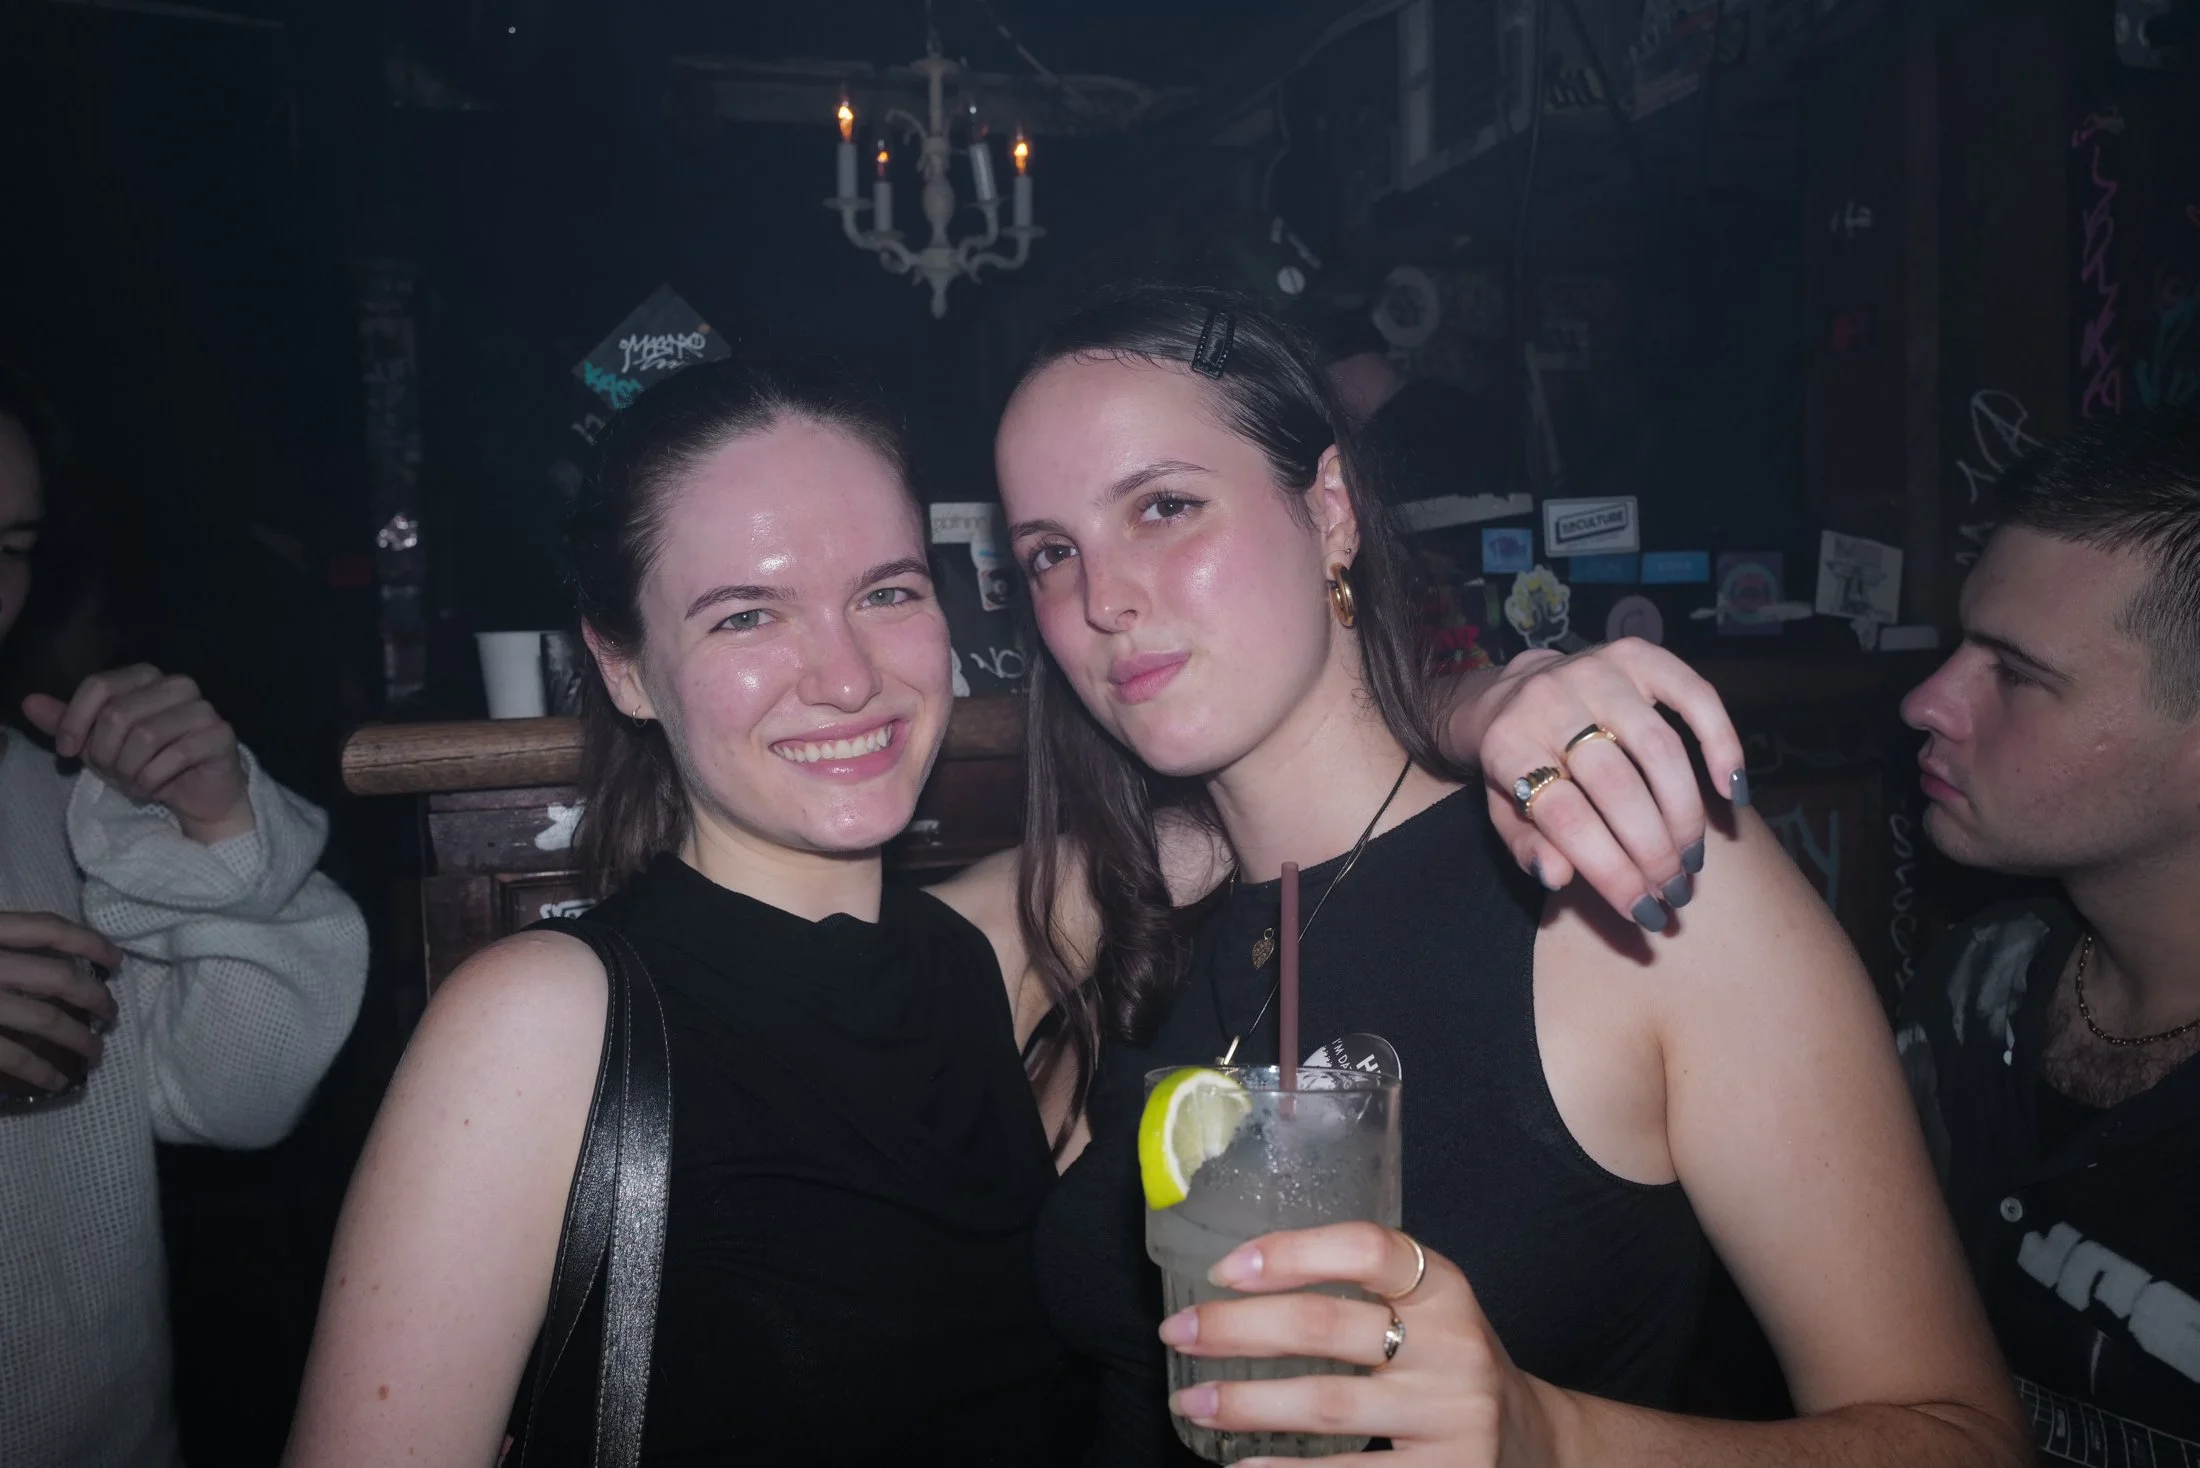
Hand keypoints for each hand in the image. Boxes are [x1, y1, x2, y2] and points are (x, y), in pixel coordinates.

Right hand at [0, 911, 123, 1091]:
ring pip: (45, 1020)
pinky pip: (14, 1057)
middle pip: (58, 977)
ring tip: (96, 1052)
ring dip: (79, 1039)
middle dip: (94, 997)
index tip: (116, 959)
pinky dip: (41, 1070)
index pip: (47, 928)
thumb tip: (40, 956)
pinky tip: (58, 1081)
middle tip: (111, 1013)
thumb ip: (1, 942)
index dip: (88, 941)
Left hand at [23, 665, 254, 843]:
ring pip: (145, 736)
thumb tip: (29, 702)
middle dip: (105, 754)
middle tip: (112, 773)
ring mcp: (203, 708)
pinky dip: (153, 780)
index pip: (99, 685)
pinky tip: (153, 788)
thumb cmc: (148, 764)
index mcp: (146, 677)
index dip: (74, 721)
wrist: (197, 796)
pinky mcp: (220, 735)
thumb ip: (67, 723)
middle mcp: (177, 685)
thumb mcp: (98, 745)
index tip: (66, 752)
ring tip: (133, 782)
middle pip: (119, 713)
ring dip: (129, 770)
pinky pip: (175, 755)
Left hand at [1159, 1223, 1563, 1465]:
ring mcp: (1453, 1418)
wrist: (1533, 1445)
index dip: (1291, 1252)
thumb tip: (1237, 1286)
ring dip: (1246, 1404)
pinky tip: (1244, 1467)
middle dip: (1238, 1329)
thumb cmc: (1449, 1366)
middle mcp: (1453, 1347)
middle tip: (1177, 1332)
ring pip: (1328, 1404)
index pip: (1367, 1248)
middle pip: (1328, 1326)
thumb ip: (1362, 1292)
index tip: (1224, 1269)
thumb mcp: (1429, 1311)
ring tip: (1192, 1401)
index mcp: (1444, 1289)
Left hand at [1454, 640, 1745, 929]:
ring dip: (1686, 814)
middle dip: (1654, 851)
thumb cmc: (1516, 765)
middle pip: (1616, 785)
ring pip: (1659, 749)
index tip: (1642, 911)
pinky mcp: (1636, 655)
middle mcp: (1550, 701)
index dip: (1609, 870)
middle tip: (1674, 891)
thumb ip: (1527, 846)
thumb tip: (1558, 876)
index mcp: (1508, 746)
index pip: (1565, 817)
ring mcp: (1596, 672)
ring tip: (1692, 861)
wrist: (1511, 692)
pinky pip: (1695, 695)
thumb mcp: (1503, 811)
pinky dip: (1722, 743)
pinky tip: (1733, 792)